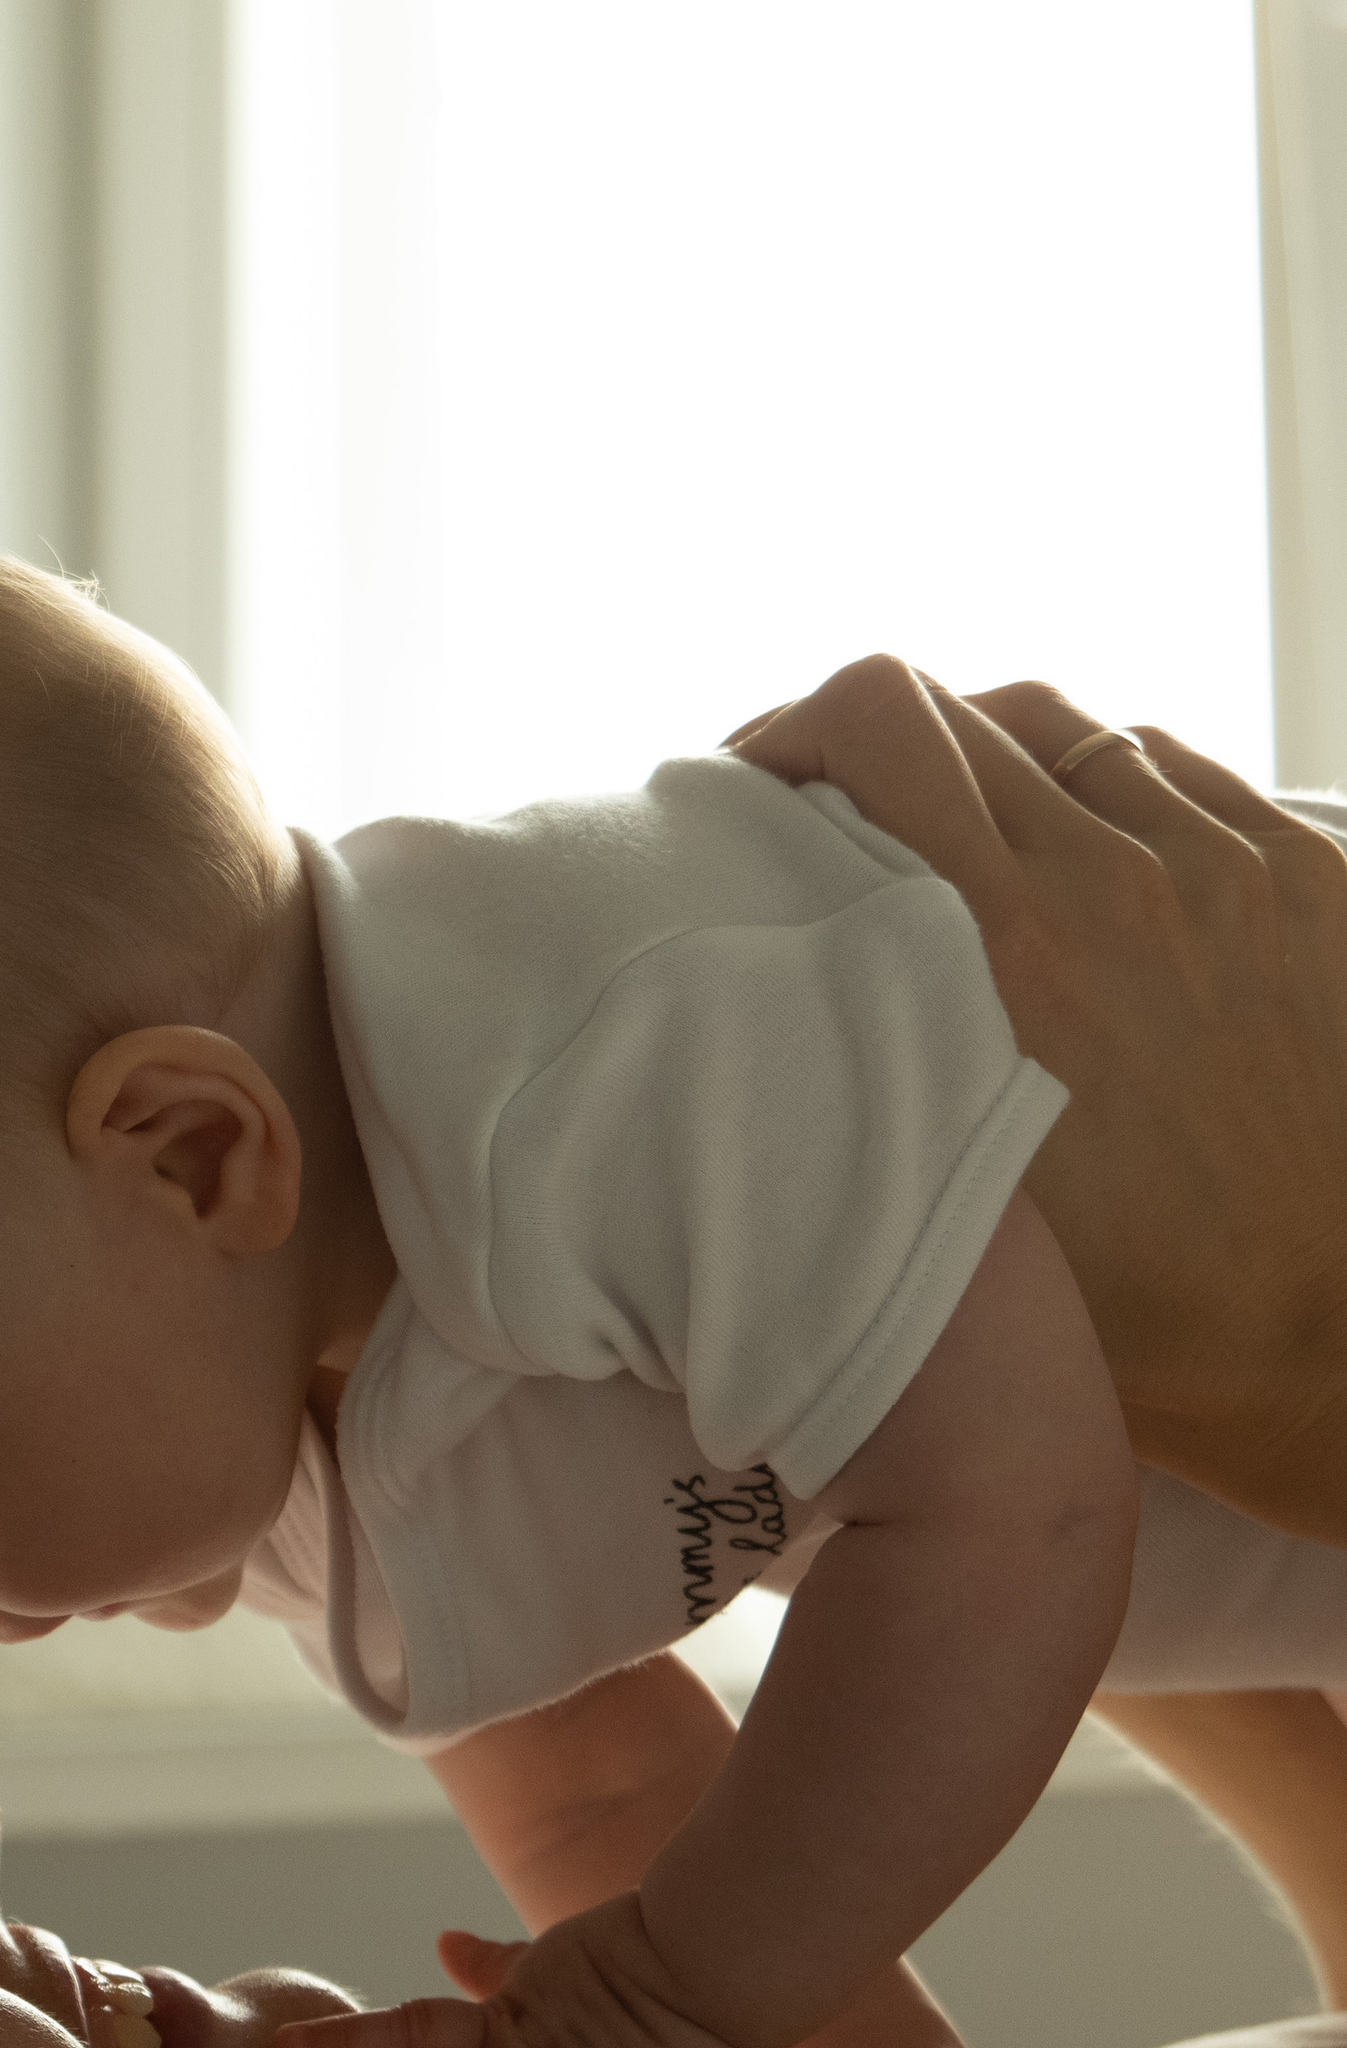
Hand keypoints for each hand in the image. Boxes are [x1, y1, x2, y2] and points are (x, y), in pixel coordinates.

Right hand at [727, 654, 1346, 1541]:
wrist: (1326, 1338)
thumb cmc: (1128, 1306)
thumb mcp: (944, 1191)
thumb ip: (870, 1063)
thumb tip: (783, 988)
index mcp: (1007, 947)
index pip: (878, 725)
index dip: (794, 730)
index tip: (757, 780)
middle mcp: (1115, 876)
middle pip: (958, 709)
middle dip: (871, 744)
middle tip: (834, 808)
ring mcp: (1225, 866)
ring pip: (1066, 731)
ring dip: (991, 764)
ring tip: (963, 836)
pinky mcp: (1306, 879)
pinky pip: (1171, 772)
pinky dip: (1101, 793)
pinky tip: (1080, 861)